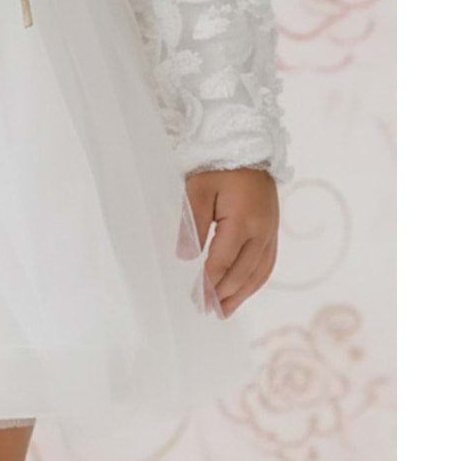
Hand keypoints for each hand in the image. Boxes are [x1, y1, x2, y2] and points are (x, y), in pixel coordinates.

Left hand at [182, 166, 278, 317]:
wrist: (251, 148)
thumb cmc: (220, 167)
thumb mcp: (198, 189)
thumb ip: (192, 223)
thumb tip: (186, 257)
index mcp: (242, 222)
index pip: (221, 263)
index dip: (208, 284)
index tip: (195, 300)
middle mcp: (261, 232)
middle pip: (242, 274)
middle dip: (223, 295)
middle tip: (206, 311)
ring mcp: (271, 233)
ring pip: (258, 273)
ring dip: (241, 295)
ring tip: (224, 311)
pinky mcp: (273, 231)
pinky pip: (267, 264)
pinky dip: (255, 282)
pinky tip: (243, 291)